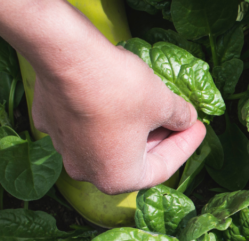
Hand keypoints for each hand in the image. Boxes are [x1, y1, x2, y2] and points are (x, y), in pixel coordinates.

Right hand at [32, 43, 205, 194]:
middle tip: (180, 121)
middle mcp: (86, 171)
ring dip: (132, 127)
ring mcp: (63, 147)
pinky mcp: (49, 121)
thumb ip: (180, 117)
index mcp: (117, 178)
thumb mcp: (163, 103)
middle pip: (134, 158)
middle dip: (160, 138)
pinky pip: (84, 123)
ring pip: (108, 141)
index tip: (199, 129)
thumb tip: (186, 118)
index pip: (163, 168)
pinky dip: (104, 114)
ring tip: (154, 108)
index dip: (185, 146)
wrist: (67, 55)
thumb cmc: (119, 89)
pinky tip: (118, 96)